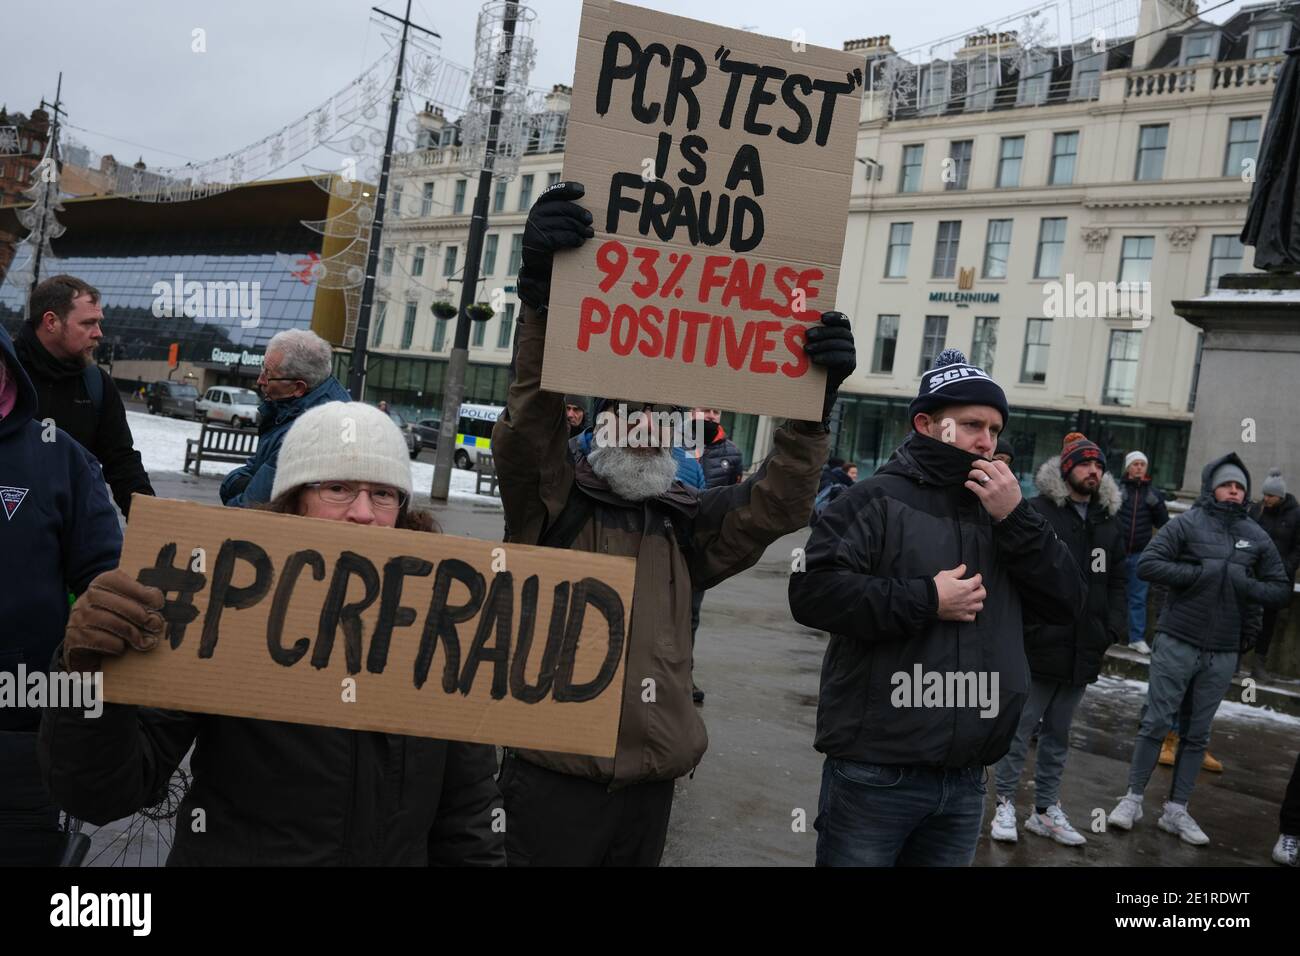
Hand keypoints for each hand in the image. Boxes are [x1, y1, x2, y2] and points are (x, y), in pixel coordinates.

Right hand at [64, 569, 165, 671]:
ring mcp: (78, 617)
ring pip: (111, 622)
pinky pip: (100, 640)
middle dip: (141, 615)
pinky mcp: (75, 637)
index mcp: (100, 584)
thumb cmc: (114, 620)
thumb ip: (140, 598)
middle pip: (117, 603)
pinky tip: (122, 648)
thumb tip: (158, 600)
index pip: (118, 580)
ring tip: (146, 641)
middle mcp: (86, 598)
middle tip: (156, 625)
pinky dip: (116, 645)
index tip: (158, 603)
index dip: (140, 592)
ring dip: (133, 633)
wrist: (84, 646)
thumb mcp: (125, 603)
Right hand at [517, 180, 594, 312]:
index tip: (582, 190)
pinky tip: (579, 242)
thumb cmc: (551, 242)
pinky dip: (573, 239)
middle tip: (590, 220)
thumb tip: (586, 209)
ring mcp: (535, 227)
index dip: (568, 189)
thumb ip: (563, 214)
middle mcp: (536, 214)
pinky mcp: (539, 241)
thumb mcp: (554, 224)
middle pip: (562, 207)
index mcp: (540, 206)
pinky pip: (561, 236)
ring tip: (589, 233)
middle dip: (579, 213)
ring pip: (564, 222)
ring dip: (580, 228)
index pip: (553, 192)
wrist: (537, 266)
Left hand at [804, 311, 855, 422]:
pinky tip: (815, 359)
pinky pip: (841, 358)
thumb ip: (809, 334)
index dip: (834, 317)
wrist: (817, 384)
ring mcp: (851, 352)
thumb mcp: (810, 344)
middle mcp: (848, 341)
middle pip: (840, 332)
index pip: (842, 320)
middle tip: (808, 335)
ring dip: (823, 345)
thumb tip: (790, 321)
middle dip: (823, 332)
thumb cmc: (810, 359)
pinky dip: (827, 357)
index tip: (822, 317)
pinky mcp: (850, 365)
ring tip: (807, 349)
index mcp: (841, 331)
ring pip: (840, 344)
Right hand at [933, 563, 985, 621]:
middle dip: (981, 588)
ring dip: (978, 601)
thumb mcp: (946, 575)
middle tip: (976, 587)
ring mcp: (965, 608)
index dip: (978, 577)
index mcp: (966, 587)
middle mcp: (968, 598)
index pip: (978, 581)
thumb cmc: (937, 587)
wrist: (928, 600)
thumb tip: (964, 567)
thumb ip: (957, 571)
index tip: (976, 576)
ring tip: (974, 598)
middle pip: (983, 594)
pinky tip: (969, 609)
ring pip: (979, 606)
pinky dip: (972, 613)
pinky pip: (972, 617)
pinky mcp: (960, 616)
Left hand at [965, 458, 1021, 521]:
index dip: (991, 462)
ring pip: (979, 474)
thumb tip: (994, 466)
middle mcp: (1001, 482)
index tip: (986, 465)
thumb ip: (1006, 475)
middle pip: (987, 466)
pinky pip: (974, 486)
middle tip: (974, 464)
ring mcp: (993, 489)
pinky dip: (969, 483)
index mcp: (1009, 478)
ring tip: (971, 475)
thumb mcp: (1014, 485)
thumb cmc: (1011, 499)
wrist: (1011, 513)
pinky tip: (968, 484)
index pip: (999, 463)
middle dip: (978, 463)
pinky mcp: (985, 496)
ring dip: (972, 472)